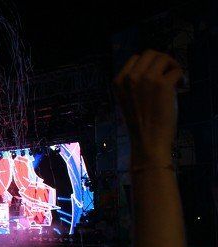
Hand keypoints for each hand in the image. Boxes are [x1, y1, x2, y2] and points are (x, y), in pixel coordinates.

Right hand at [114, 50, 182, 166]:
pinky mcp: (162, 84)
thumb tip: (155, 67)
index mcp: (118, 81)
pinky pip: (177, 70)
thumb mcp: (127, 99)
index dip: (149, 64)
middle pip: (150, 53)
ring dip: (172, 66)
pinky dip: (181, 77)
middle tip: (169, 73)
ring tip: (175, 79)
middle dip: (162, 61)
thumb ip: (135, 83)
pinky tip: (180, 87)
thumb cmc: (140, 123)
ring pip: (164, 57)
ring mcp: (145, 79)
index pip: (135, 58)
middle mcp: (130, 78)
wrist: (148, 140)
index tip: (156, 74)